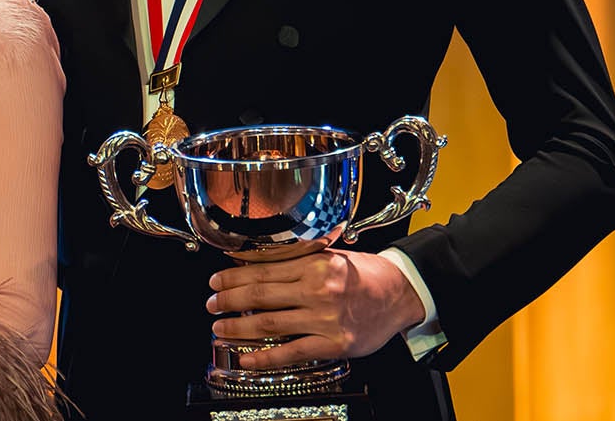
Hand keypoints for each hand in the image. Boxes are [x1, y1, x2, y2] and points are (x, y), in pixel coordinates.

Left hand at [205, 250, 424, 369]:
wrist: (402, 293)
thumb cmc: (366, 274)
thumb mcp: (330, 255)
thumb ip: (296, 261)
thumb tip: (254, 263)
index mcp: (314, 263)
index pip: (262, 269)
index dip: (233, 275)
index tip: (216, 280)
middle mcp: (317, 289)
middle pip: (260, 295)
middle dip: (228, 300)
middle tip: (211, 304)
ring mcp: (325, 318)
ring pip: (270, 323)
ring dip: (238, 327)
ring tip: (220, 328)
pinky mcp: (334, 344)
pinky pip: (292, 351)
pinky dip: (265, 357)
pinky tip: (247, 358)